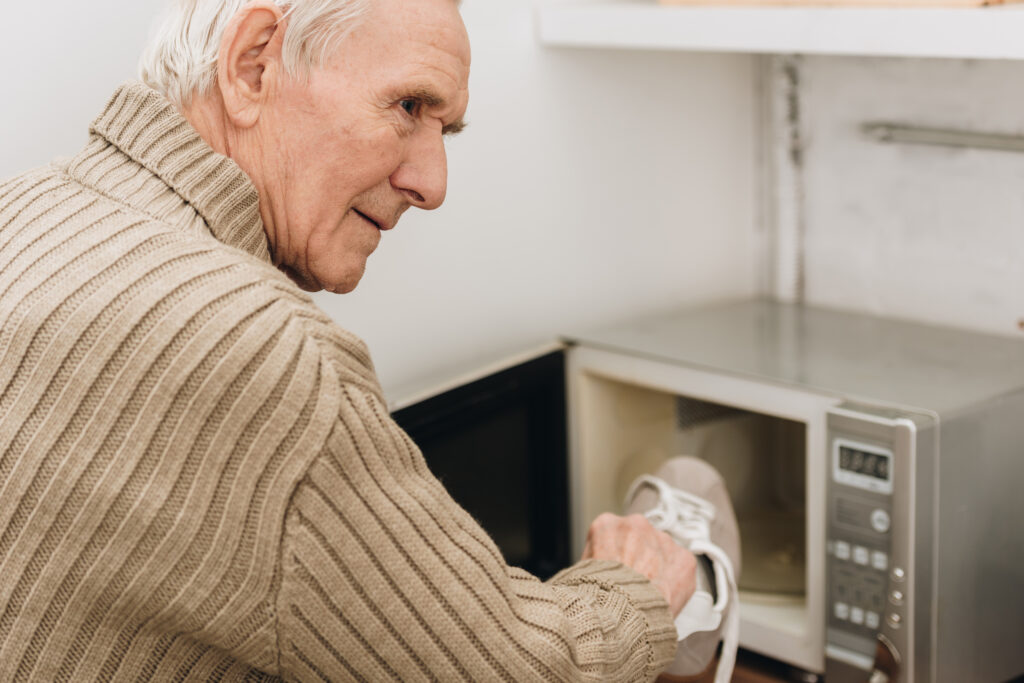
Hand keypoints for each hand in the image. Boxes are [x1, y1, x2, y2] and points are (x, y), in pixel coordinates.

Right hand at [582, 513, 696, 615]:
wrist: (621, 613)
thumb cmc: (598, 597)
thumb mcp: (581, 572)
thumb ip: (595, 560)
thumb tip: (600, 569)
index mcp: (606, 525)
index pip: (611, 537)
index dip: (613, 558)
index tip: (615, 572)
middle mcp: (636, 525)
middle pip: (639, 541)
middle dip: (638, 559)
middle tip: (632, 585)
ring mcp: (663, 540)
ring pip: (661, 552)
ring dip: (657, 569)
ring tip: (647, 595)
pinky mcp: (684, 558)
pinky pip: (680, 567)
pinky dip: (674, 582)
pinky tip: (662, 597)